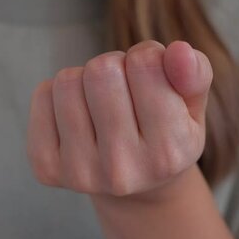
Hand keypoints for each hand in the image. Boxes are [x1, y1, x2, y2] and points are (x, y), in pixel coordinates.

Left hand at [26, 40, 212, 197]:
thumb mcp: (192, 105)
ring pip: (68, 80)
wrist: (136, 187)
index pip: (145, 63)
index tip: (153, 78)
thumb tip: (179, 51)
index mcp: (169, 153)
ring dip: (85, 78)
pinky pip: (42, 95)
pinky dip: (58, 93)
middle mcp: (124, 170)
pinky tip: (79, 115)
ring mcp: (81, 173)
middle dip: (114, 66)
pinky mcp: (47, 167)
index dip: (148, 57)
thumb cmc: (167, 131)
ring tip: (102, 101)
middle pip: (101, 70)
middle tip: (125, 90)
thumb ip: (195, 74)